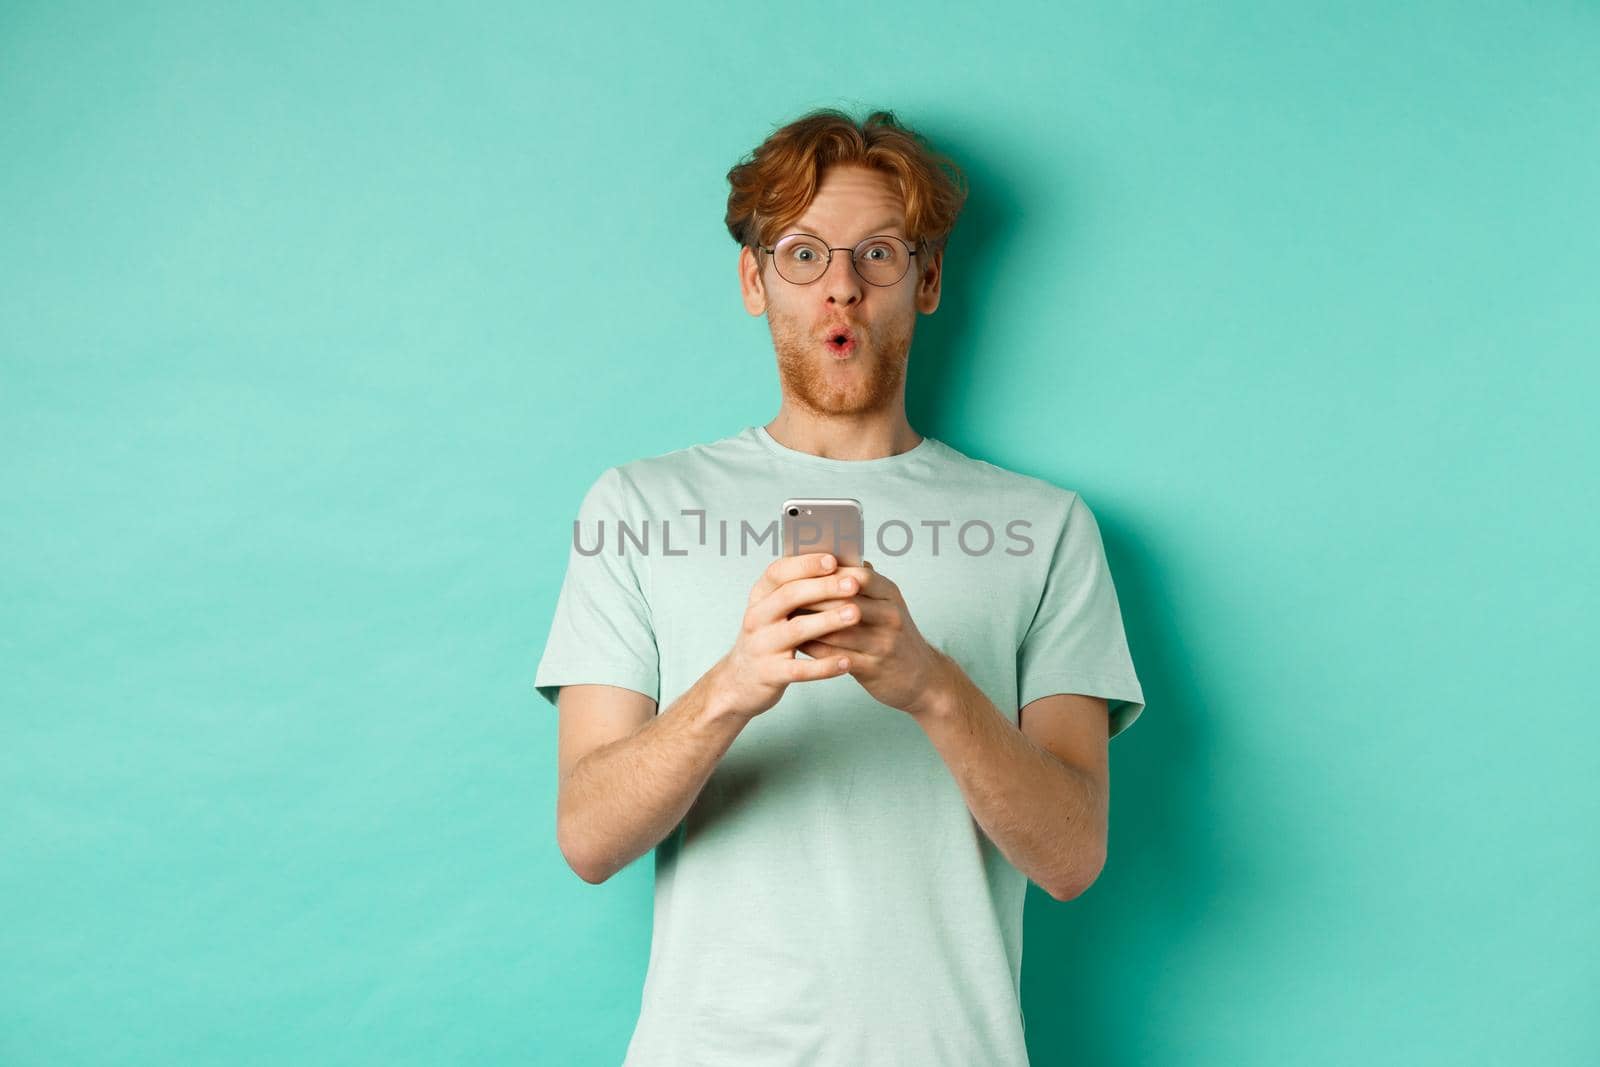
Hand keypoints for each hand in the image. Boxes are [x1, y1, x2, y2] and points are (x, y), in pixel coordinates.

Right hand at [708, 551, 863, 719]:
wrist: (739, 681)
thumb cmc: (768, 638)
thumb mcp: (773, 610)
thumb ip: (797, 589)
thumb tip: (837, 565)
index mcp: (759, 597)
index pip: (778, 572)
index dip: (805, 564)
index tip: (833, 559)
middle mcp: (757, 618)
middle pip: (789, 596)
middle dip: (824, 588)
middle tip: (854, 584)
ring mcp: (761, 646)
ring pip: (796, 630)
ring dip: (828, 621)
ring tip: (856, 614)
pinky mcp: (770, 674)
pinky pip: (800, 669)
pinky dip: (824, 666)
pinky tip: (846, 662)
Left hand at [795, 560, 951, 715]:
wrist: (923, 678)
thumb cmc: (895, 636)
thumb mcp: (887, 604)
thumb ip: (863, 583)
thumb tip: (831, 556)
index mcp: (890, 594)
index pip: (858, 574)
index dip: (828, 572)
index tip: (800, 571)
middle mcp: (890, 615)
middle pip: (844, 600)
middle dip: (812, 597)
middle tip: (784, 596)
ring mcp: (884, 642)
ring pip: (837, 629)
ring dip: (809, 624)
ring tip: (786, 619)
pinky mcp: (874, 668)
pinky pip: (837, 656)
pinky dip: (815, 650)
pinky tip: (799, 645)